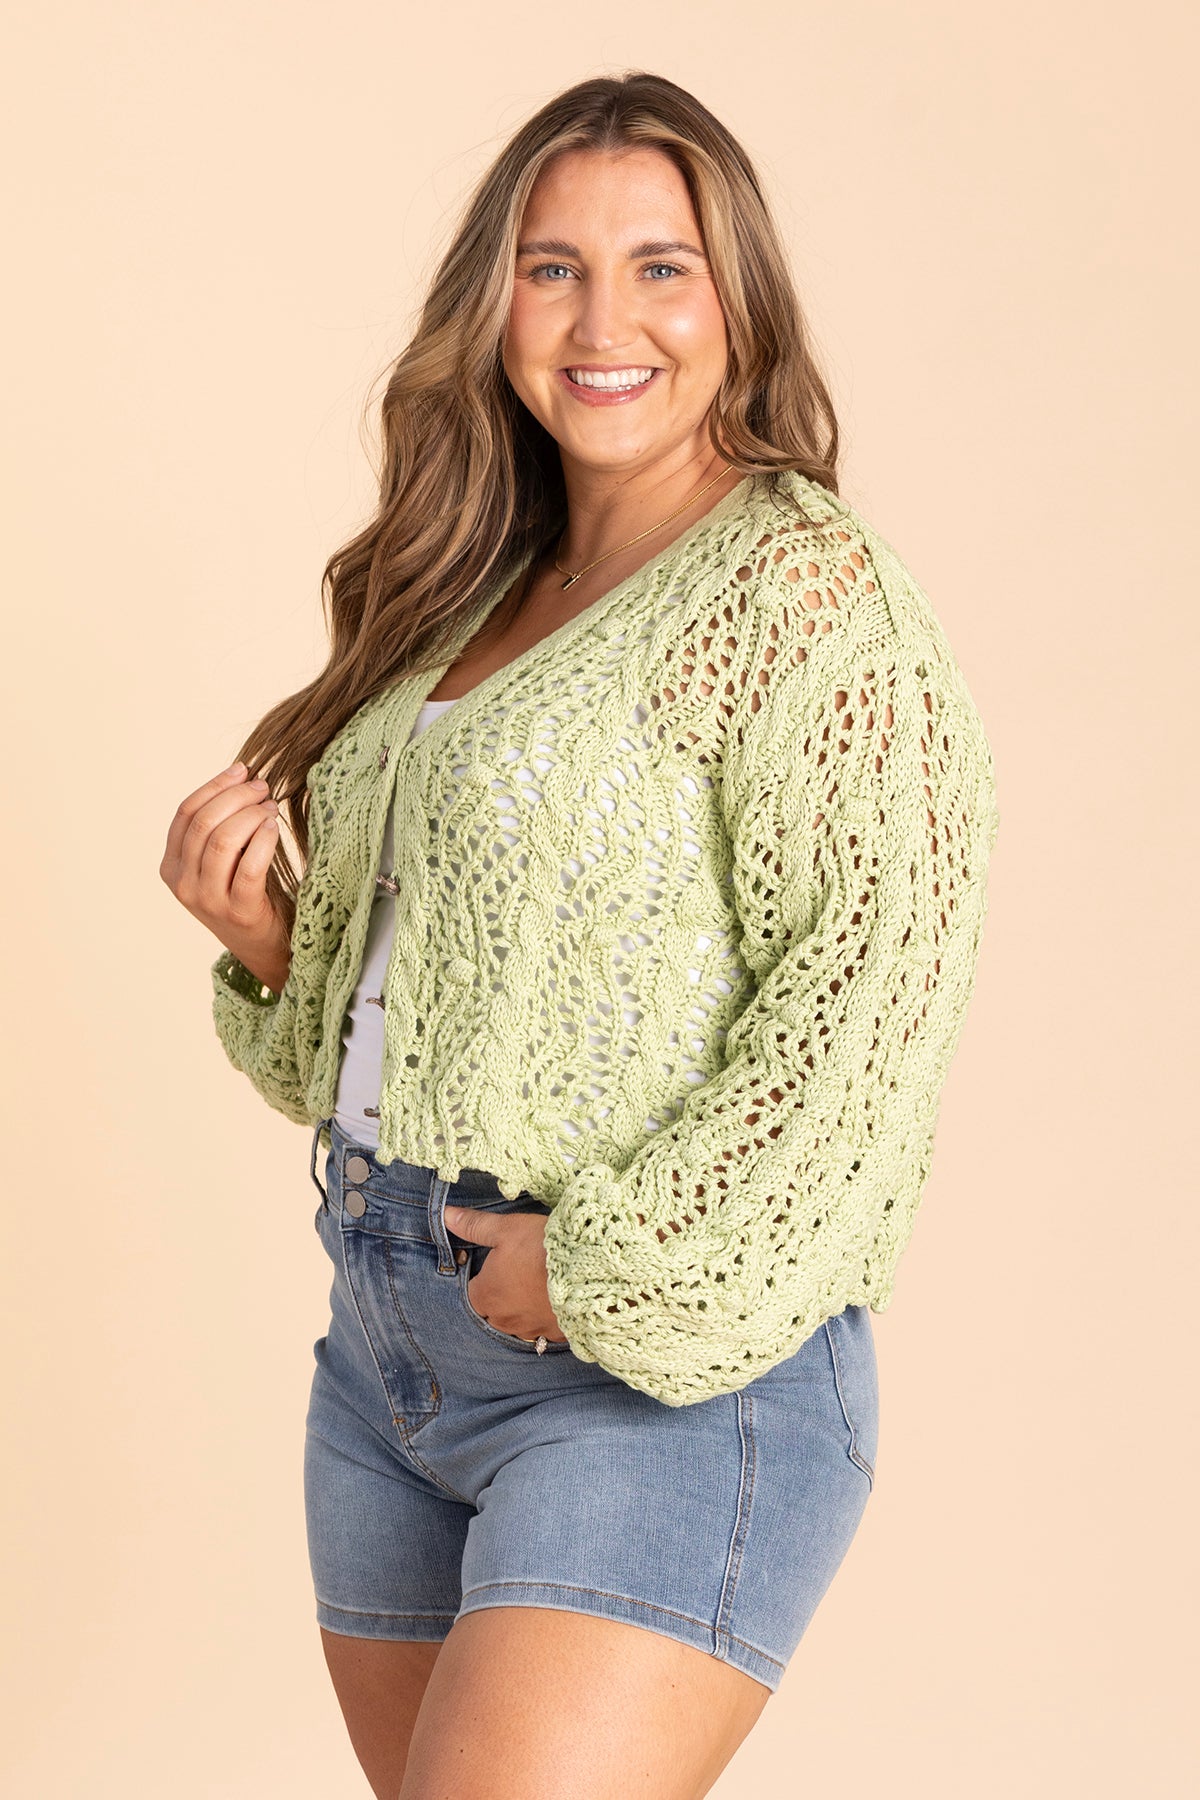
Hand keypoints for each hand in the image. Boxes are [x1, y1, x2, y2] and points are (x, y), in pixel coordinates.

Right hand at [160, 760, 292, 992]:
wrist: (263, 945)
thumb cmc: (245, 892)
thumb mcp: (219, 861)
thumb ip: (218, 827)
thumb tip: (241, 775)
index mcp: (171, 867)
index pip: (185, 813)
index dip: (214, 786)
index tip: (242, 770)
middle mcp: (183, 884)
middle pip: (204, 823)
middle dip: (236, 797)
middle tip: (262, 787)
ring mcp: (208, 901)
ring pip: (223, 841)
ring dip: (251, 815)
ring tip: (271, 807)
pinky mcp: (239, 913)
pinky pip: (249, 867)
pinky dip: (263, 840)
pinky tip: (273, 827)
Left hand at [443, 1205, 568, 1343]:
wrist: (587, 1270)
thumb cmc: (540, 1247)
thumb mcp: (505, 1229)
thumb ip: (474, 1226)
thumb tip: (445, 1216)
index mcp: (486, 1296)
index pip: (472, 1293)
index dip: (482, 1277)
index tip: (497, 1263)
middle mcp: (504, 1319)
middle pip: (493, 1311)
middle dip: (501, 1296)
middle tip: (519, 1272)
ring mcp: (531, 1330)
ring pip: (518, 1323)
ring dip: (523, 1309)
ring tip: (538, 1285)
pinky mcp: (556, 1334)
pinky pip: (544, 1329)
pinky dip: (546, 1317)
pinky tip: (555, 1299)